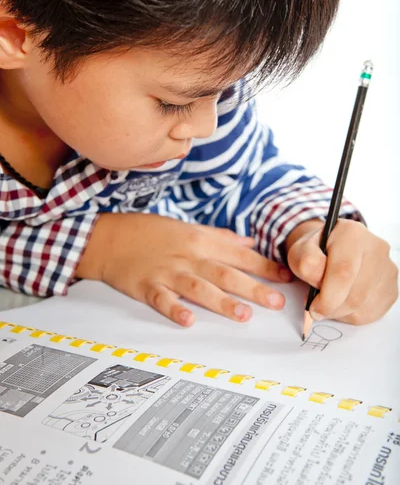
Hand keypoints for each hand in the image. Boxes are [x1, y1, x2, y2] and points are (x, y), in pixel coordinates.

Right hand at [77, 213, 291, 325]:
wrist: (111, 237)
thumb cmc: (151, 232)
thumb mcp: (188, 227)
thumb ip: (220, 236)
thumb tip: (248, 242)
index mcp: (200, 241)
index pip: (238, 254)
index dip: (264, 267)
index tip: (285, 278)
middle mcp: (188, 256)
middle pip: (224, 273)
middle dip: (252, 288)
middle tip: (276, 302)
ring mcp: (167, 271)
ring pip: (198, 287)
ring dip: (221, 301)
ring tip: (243, 315)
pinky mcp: (146, 286)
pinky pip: (162, 299)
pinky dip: (174, 309)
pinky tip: (188, 320)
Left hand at [286, 218, 398, 324]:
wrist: (330, 250)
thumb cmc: (315, 252)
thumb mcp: (301, 251)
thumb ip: (306, 262)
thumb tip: (316, 279)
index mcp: (352, 233)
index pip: (344, 272)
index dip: (328, 297)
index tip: (313, 308)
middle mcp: (376, 248)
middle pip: (356, 294)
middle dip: (332, 309)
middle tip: (316, 308)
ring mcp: (388, 269)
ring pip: (363, 308)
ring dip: (340, 313)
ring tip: (328, 300)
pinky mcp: (391, 288)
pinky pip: (371, 314)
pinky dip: (351, 315)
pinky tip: (342, 302)